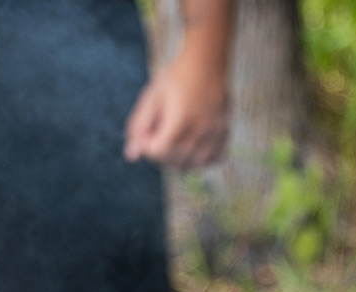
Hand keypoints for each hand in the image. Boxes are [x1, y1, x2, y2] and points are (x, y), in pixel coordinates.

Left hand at [124, 51, 229, 168]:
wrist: (206, 63)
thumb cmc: (175, 78)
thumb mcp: (151, 97)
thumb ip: (138, 126)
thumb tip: (130, 155)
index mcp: (179, 118)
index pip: (159, 151)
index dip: (147, 147)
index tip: (147, 132)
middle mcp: (200, 129)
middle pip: (175, 160)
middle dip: (160, 153)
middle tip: (158, 133)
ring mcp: (215, 133)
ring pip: (194, 164)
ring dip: (178, 159)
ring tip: (173, 141)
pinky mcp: (225, 134)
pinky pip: (212, 160)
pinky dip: (199, 158)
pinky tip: (192, 146)